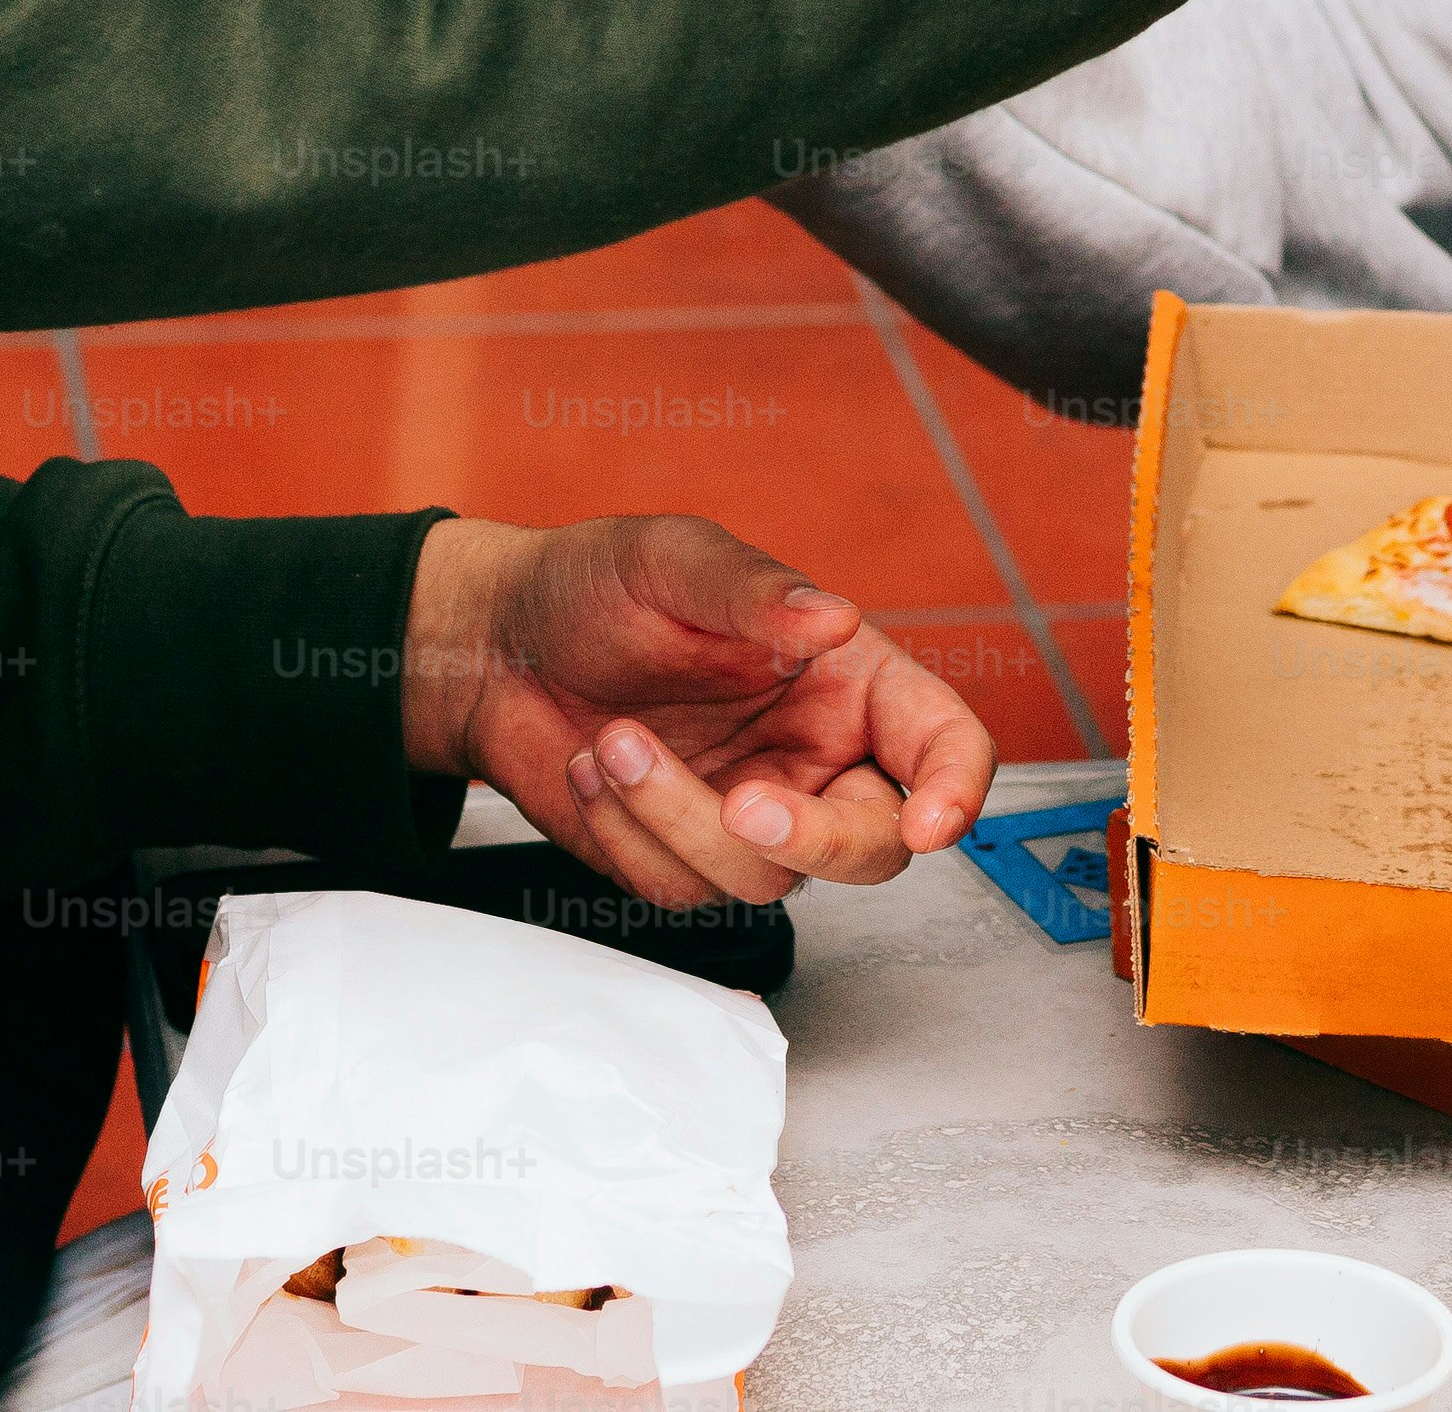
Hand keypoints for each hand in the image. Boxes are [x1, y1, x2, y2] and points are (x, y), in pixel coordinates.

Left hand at [399, 515, 995, 905]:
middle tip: (743, 806)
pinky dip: (628, 836)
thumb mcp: (672, 560)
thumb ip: (755, 590)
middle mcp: (814, 757)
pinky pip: (683, 891)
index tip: (931, 821)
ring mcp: (751, 817)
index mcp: (845, 679)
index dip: (957, 787)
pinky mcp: (684, 861)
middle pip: (873, 845)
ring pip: (766, 877)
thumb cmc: (596, 588)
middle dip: (813, 840)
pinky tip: (591, 771)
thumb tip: (834, 616)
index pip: (942, 741)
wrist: (495, 649)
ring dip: (677, 817)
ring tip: (612, 740)